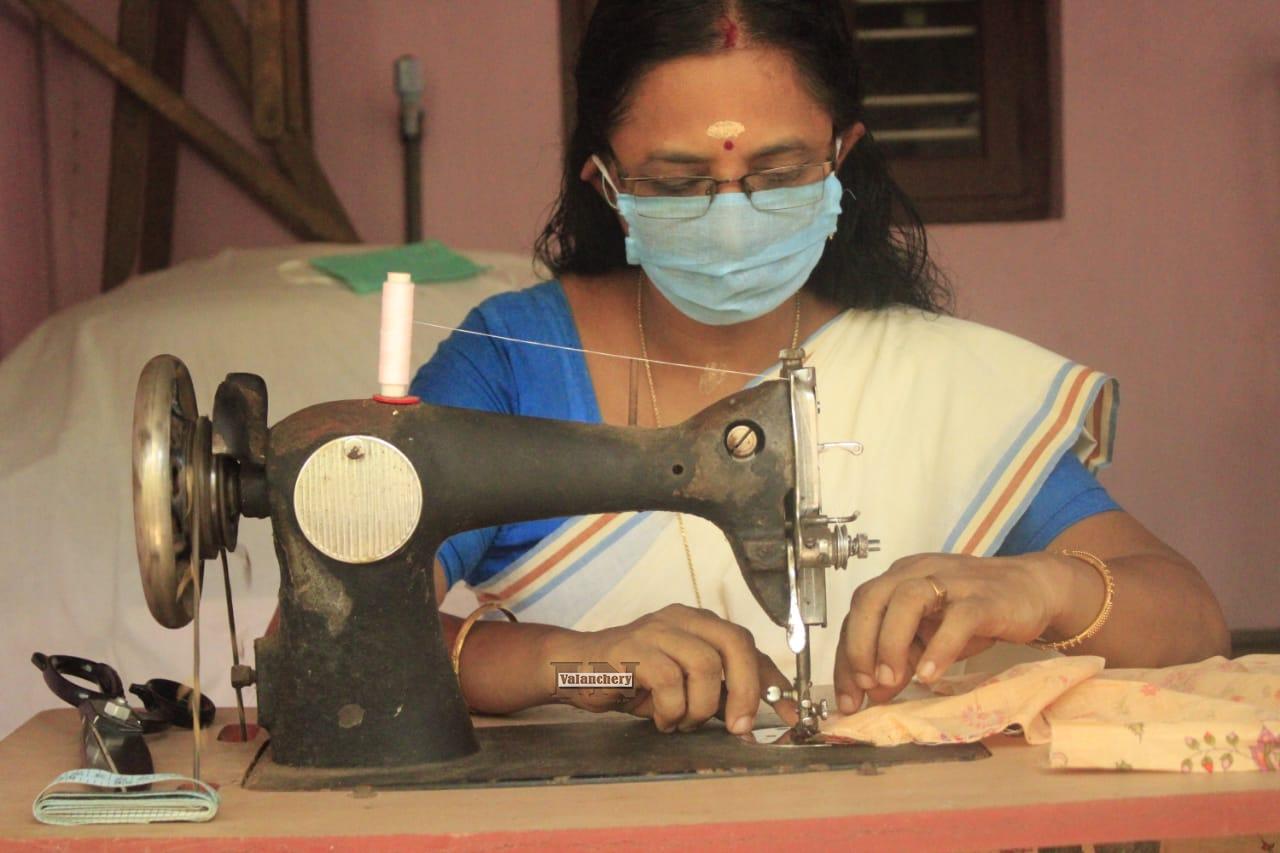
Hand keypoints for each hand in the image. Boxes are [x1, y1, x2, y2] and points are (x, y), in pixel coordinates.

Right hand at [552, 604, 794, 733]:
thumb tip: (753, 717)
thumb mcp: (681, 682)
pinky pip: (669, 681)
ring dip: (701, 706)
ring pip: (706, 665)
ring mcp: (657, 630)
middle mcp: (682, 618)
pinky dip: (672, 709)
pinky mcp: (633, 648)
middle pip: (736, 644)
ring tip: (682, 721)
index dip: (775, 681)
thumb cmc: (631, 677)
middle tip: (739, 726)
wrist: (574, 667)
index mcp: (699, 623)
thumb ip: (715, 690)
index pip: (749, 645)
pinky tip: (660, 718)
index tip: (791, 713)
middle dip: (747, 691)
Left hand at [832, 553, 1065, 710]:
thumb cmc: (975, 611)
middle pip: (871, 599)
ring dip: (890, 644)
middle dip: (859, 645)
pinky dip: (938, 649)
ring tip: (891, 682)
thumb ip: (900, 658)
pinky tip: (929, 676)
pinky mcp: (984, 598)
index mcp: (897, 579)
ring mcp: (950, 581)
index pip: (857, 613)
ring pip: (906, 600)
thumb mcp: (929, 636)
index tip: (847, 697)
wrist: (1033, 590)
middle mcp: (916, 573)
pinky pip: (957, 619)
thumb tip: (874, 692)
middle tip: (866, 685)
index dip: (846, 656)